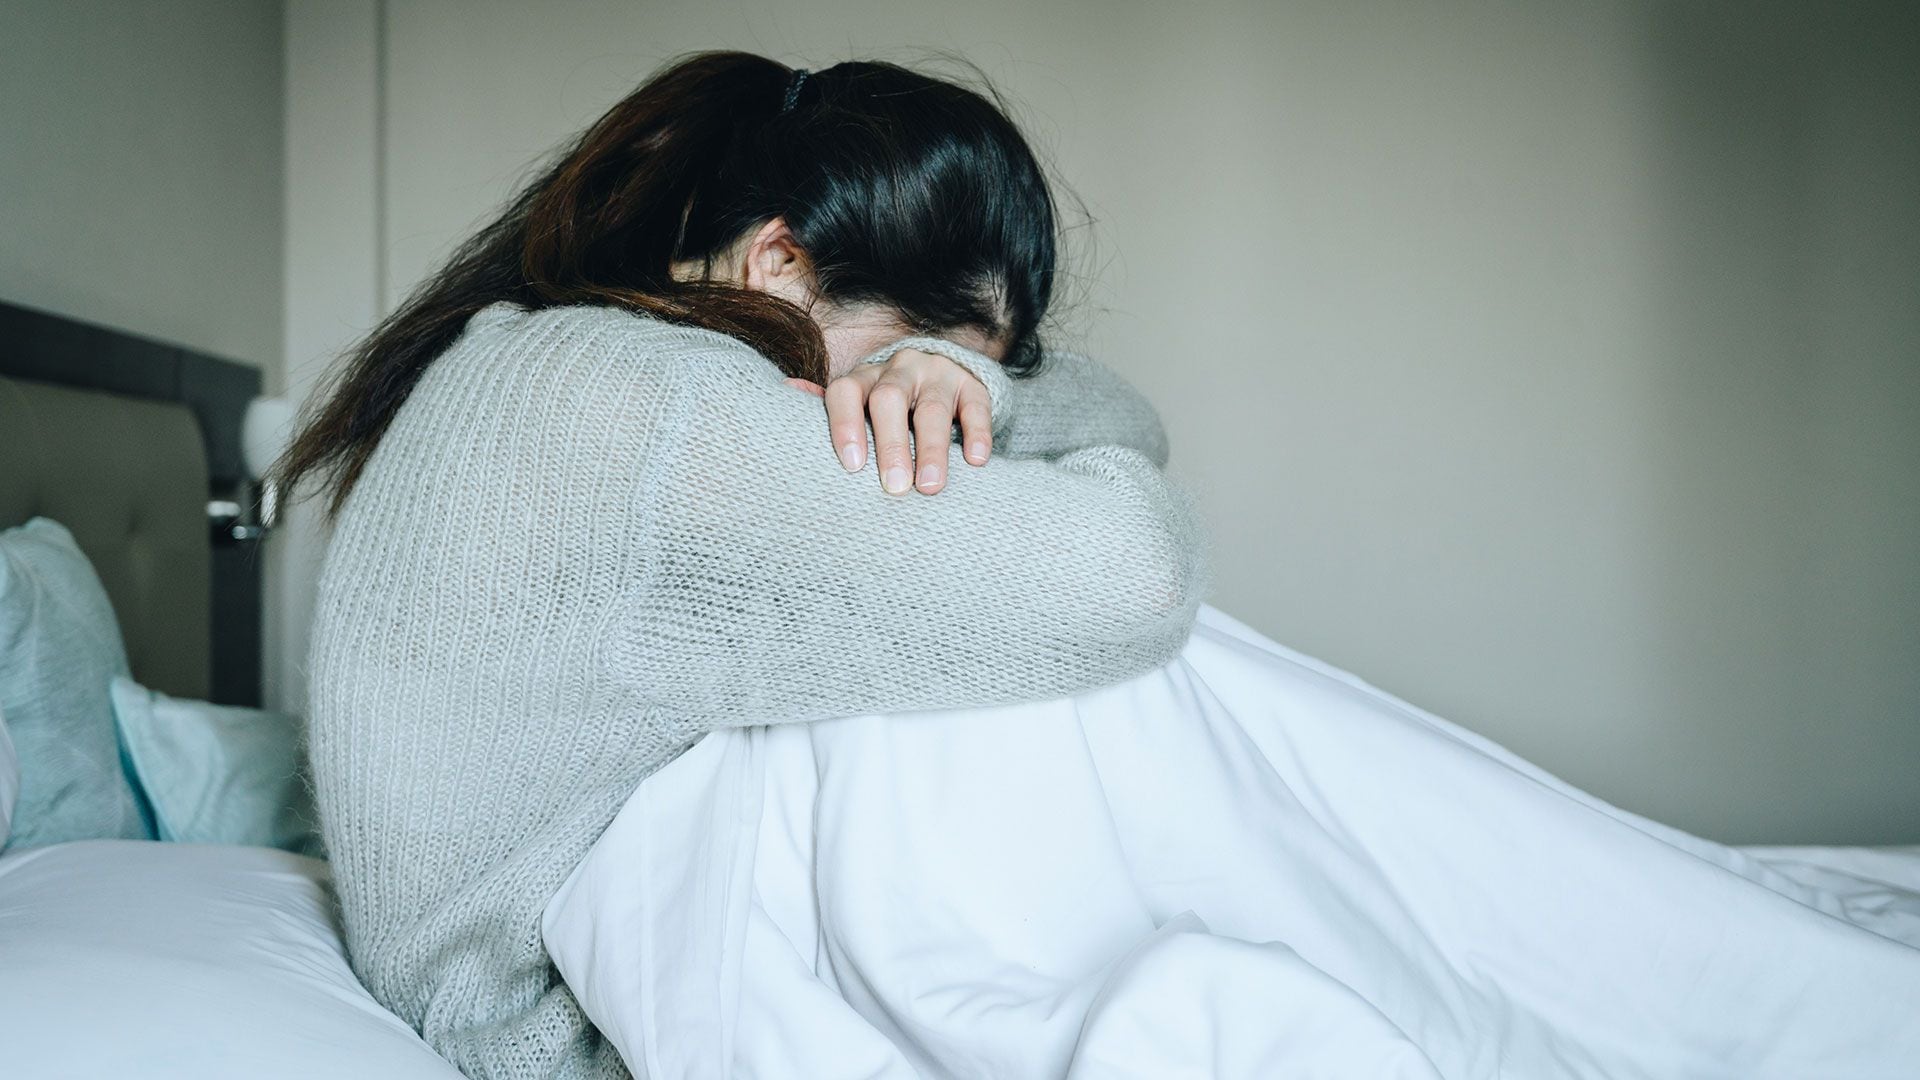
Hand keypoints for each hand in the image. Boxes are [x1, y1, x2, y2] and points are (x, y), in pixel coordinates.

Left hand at [803, 348, 992, 494]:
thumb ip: (829, 408)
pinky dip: (976, 433)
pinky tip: (976, 461)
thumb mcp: (859, 407)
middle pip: (889, 400)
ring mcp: (936, 374)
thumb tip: (785, 393)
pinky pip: (975, 405)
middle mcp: (898, 370)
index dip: (845, 426)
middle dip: (891, 445)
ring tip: (930, 487)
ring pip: (931, 407)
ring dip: (931, 449)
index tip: (853, 466)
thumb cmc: (889, 411)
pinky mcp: (971, 384)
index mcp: (864, 378)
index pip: (846, 392)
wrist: (941, 380)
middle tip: (893, 487)